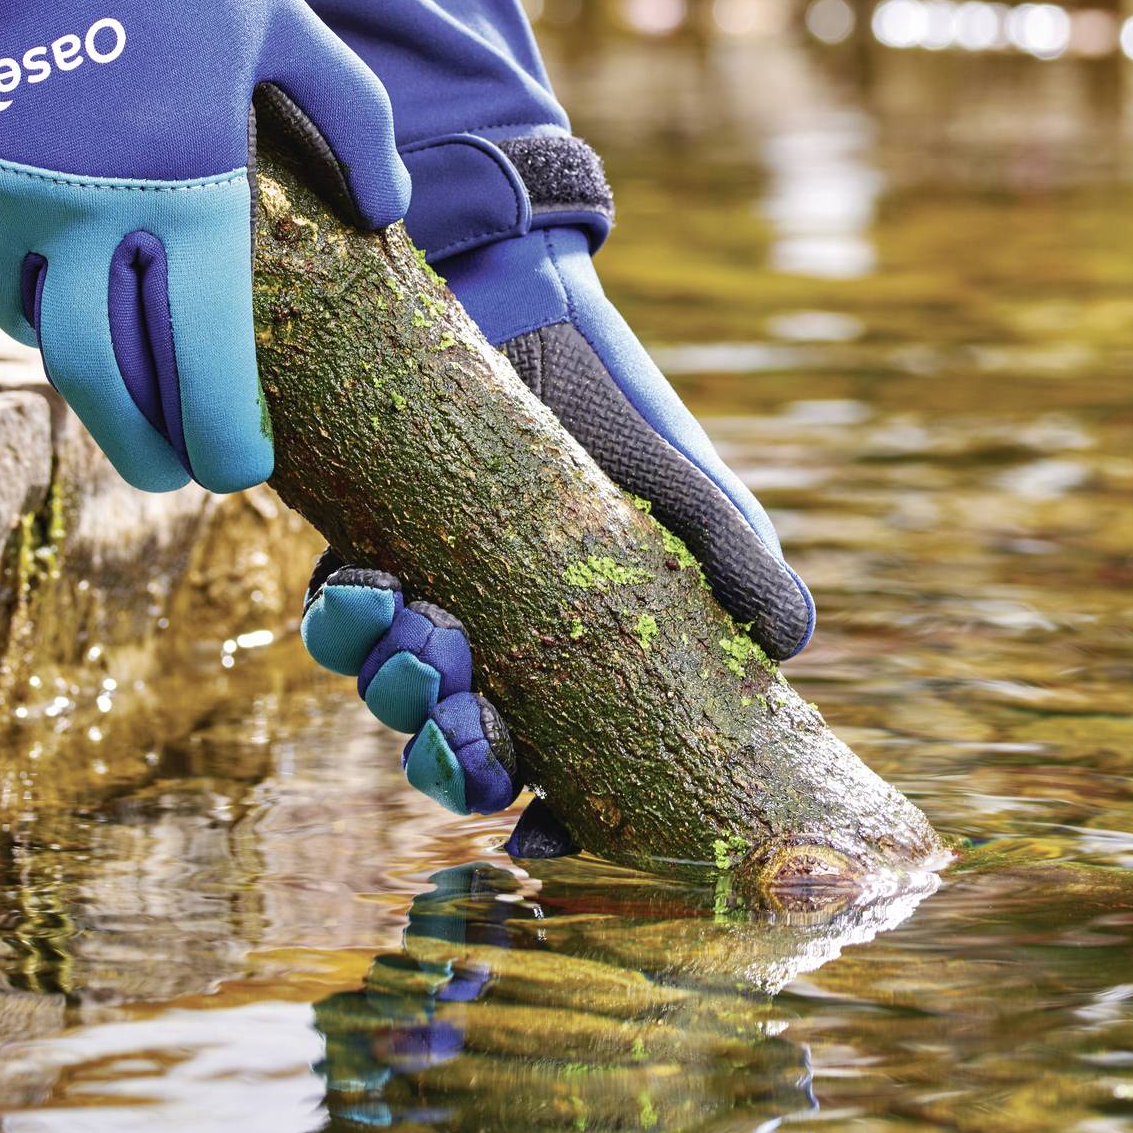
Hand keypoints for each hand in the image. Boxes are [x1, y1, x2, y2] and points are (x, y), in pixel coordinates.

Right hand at [0, 0, 406, 493]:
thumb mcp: (285, 26)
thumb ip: (351, 120)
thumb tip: (389, 208)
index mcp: (184, 195)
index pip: (204, 361)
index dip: (221, 433)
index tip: (241, 469)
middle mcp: (91, 217)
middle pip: (105, 381)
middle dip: (144, 445)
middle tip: (175, 474)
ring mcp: (15, 198)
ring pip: (36, 333)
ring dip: (80, 378)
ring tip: (121, 396)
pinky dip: (24, 305)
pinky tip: (55, 307)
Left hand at [304, 133, 811, 815]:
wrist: (520, 305)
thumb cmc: (613, 408)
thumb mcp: (688, 493)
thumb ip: (738, 570)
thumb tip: (794, 644)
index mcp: (577, 659)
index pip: (555, 771)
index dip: (545, 814)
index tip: (539, 827)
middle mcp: (494, 644)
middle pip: (459, 749)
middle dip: (456, 757)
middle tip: (468, 723)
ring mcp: (425, 597)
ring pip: (393, 691)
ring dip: (401, 686)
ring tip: (425, 637)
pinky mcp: (363, 544)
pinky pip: (338, 617)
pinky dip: (350, 619)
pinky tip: (376, 588)